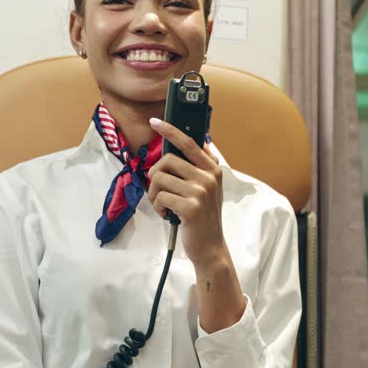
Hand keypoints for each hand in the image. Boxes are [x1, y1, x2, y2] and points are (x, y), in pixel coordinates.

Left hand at [147, 117, 225, 266]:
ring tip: (164, 205)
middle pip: (167, 160)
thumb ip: (200, 167)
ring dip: (155, 194)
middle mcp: (209, 177)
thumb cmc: (203, 216)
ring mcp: (201, 192)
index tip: (155, 122)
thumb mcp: (209, 188)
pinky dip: (158, 207)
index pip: (189, 143)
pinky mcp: (190, 207)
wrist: (210, 246)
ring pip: (160, 179)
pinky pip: (161, 197)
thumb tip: (188, 143)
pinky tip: (167, 214)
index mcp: (212, 169)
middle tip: (159, 190)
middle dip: (155, 175)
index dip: (171, 130)